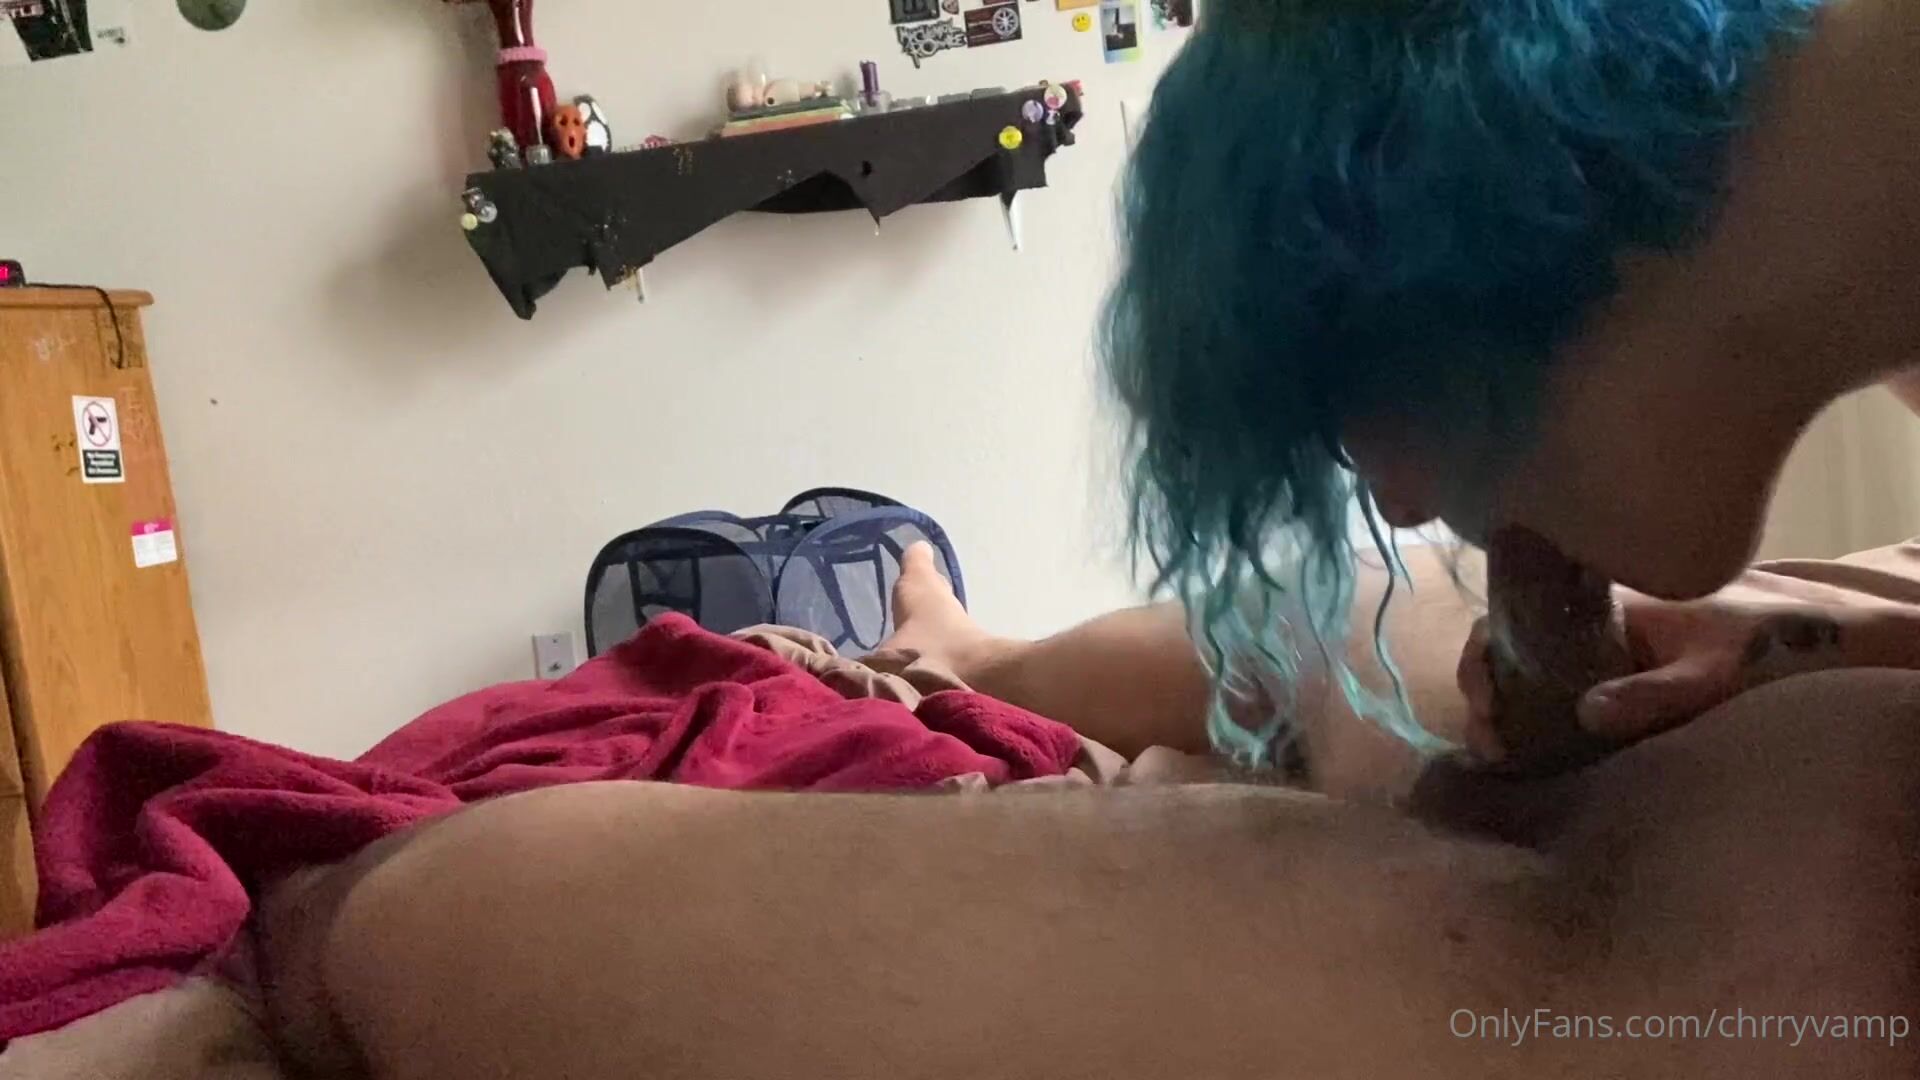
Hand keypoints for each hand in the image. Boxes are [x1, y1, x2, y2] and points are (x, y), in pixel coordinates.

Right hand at [1458, 571, 1868, 751]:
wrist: (1822, 642)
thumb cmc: (1768, 648)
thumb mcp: (1714, 673)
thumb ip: (1655, 693)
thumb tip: (1585, 712)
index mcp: (1606, 602)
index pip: (1517, 613)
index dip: (1482, 657)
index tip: (1483, 704)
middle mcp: (1594, 617)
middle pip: (1511, 643)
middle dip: (1486, 691)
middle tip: (1489, 744)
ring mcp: (1604, 645)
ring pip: (1530, 666)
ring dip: (1506, 706)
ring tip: (1501, 752)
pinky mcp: (1621, 671)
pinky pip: (1559, 684)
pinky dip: (1534, 712)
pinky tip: (1529, 747)